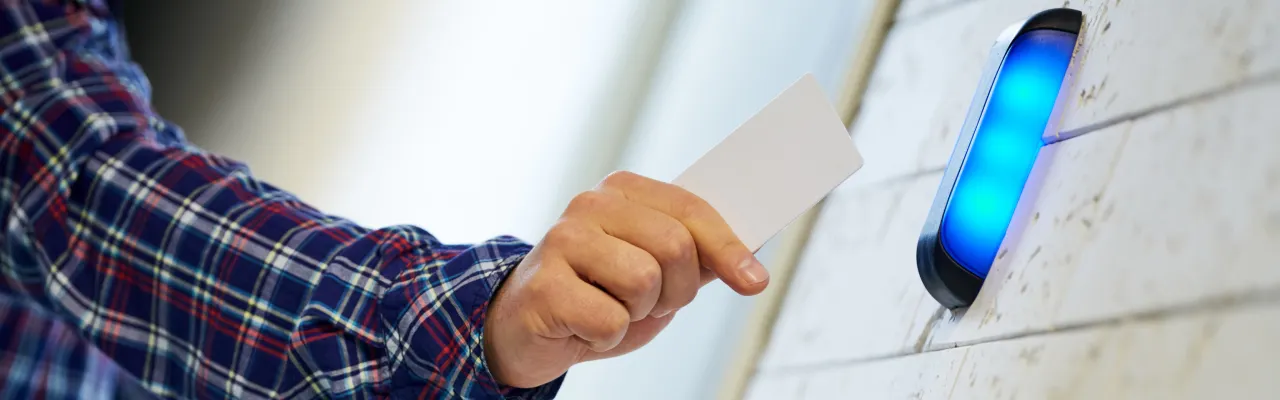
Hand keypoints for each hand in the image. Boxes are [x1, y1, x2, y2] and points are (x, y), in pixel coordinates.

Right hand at [483, 171, 769, 387]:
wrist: (526, 327)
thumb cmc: (598, 295)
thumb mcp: (657, 273)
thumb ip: (698, 257)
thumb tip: (751, 257)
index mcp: (622, 190)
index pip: (691, 210)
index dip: (728, 247)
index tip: (755, 282)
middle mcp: (590, 205)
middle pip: (674, 246)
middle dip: (677, 289)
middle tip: (652, 303)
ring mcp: (561, 241)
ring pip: (645, 281)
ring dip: (640, 312)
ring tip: (614, 309)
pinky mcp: (545, 286)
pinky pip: (610, 319)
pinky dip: (609, 336)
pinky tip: (585, 325)